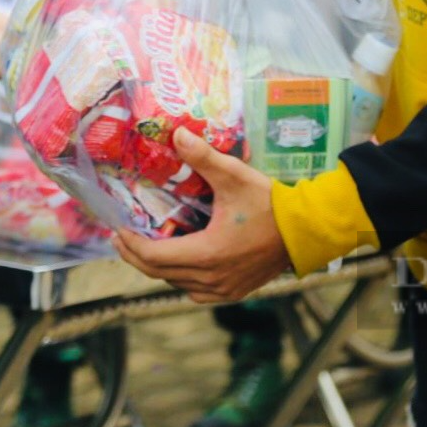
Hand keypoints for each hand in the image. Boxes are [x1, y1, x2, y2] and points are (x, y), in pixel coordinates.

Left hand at [112, 127, 290, 302]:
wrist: (308, 230)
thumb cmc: (271, 205)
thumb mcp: (234, 176)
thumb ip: (203, 156)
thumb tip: (176, 135)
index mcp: (206, 254)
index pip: (154, 256)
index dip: (131, 244)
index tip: (118, 229)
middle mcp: (211, 278)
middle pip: (159, 273)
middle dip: (136, 256)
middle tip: (122, 238)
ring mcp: (224, 289)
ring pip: (177, 283)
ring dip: (158, 268)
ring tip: (145, 248)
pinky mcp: (235, 292)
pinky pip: (196, 291)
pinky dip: (181, 279)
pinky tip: (180, 264)